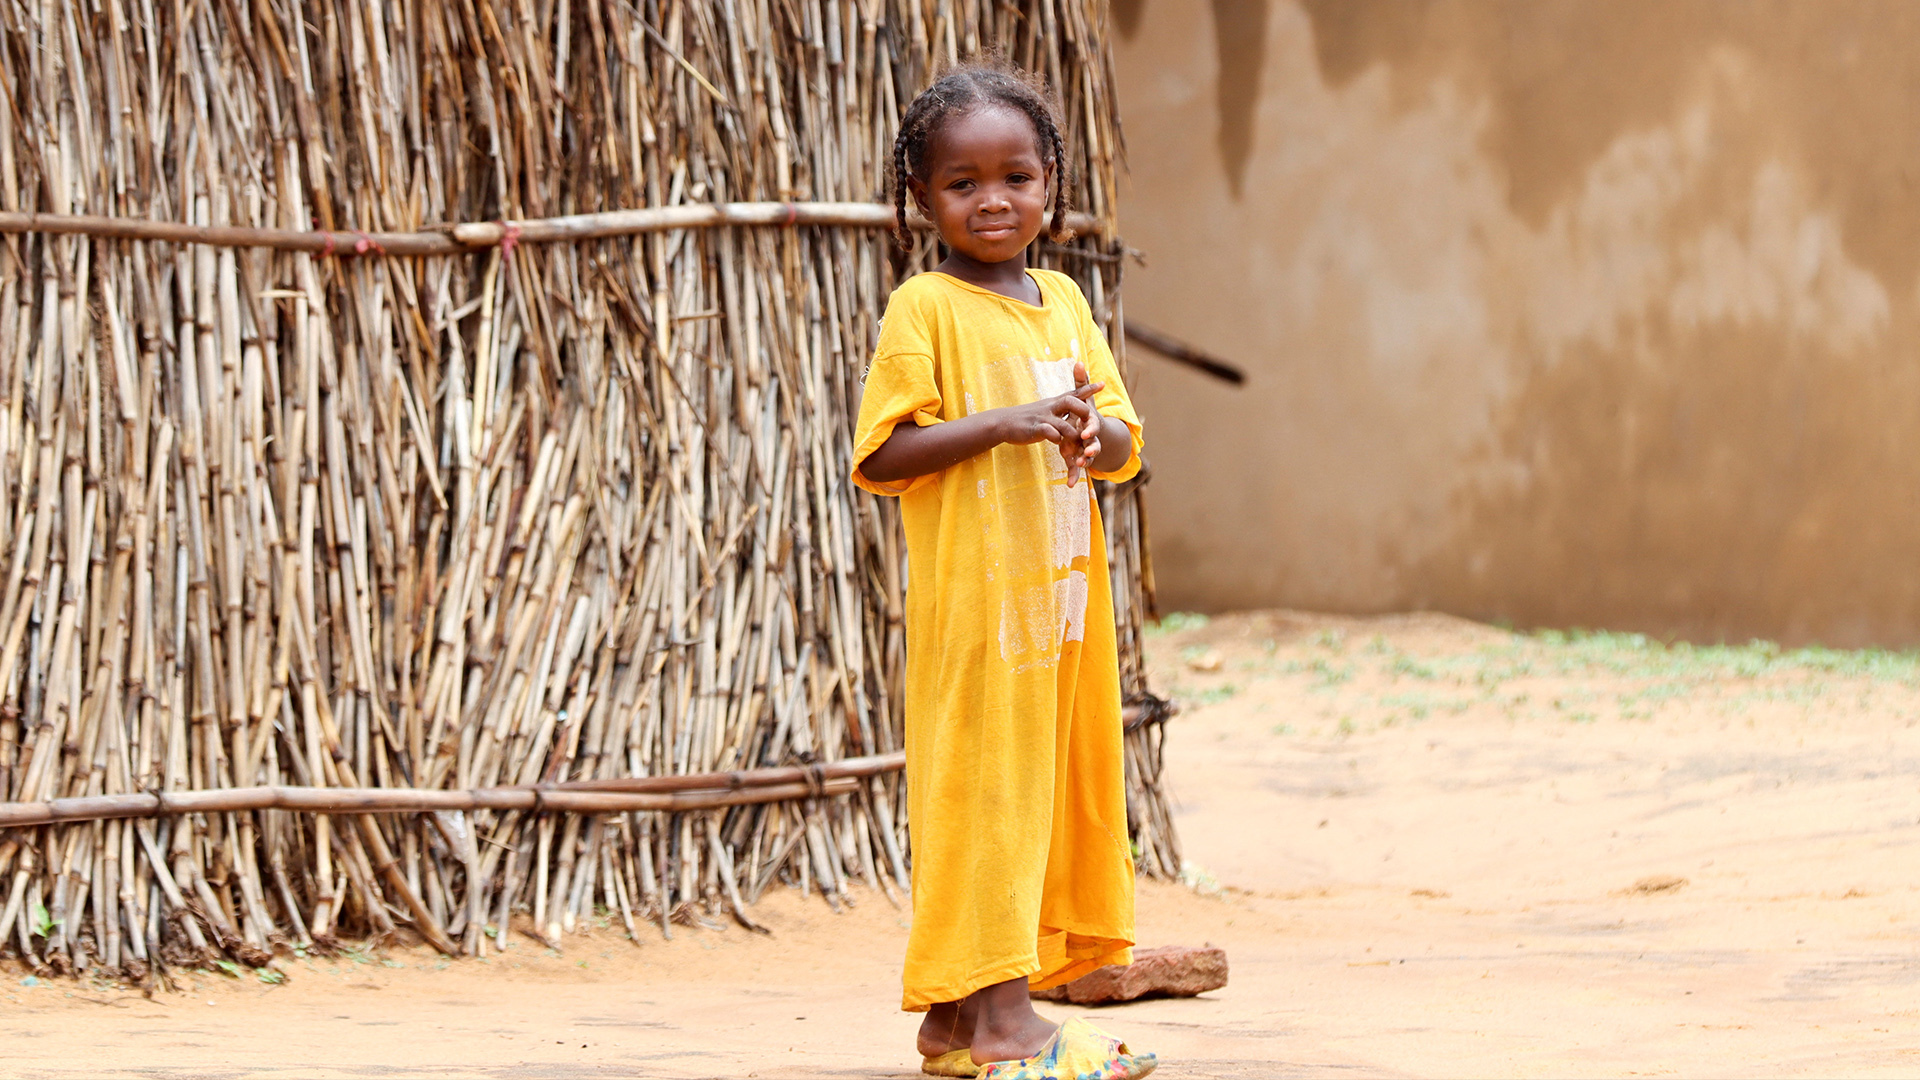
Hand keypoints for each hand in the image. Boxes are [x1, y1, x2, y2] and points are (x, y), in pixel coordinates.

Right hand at [995, 375, 1103, 476]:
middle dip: (1083, 410)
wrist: (1002, 422)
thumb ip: (1059, 407)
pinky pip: (1050, 433)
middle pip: (1071, 401)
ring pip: (1064, 423)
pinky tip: (1058, 443)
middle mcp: (1050, 407)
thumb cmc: (1026, 417)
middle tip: (1090, 418)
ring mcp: (1043, 418)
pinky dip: (1056, 438)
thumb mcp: (1044, 408)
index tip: (1103, 384)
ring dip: (1073, 433)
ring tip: (1079, 440)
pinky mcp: (1035, 429)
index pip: (1074, 392)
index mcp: (1054, 402)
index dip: (1088, 388)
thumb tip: (1072, 402)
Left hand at [1064, 362, 1103, 486]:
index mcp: (1091, 422)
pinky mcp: (1080, 459)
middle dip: (1091, 449)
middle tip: (1086, 454)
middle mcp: (1092, 437)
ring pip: (1087, 458)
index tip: (1084, 433)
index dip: (1090, 429)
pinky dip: (1075, 476)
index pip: (1093, 425)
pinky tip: (1070, 485)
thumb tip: (1077, 361)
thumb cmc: (1084, 413)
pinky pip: (1078, 469)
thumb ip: (1080, 383)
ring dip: (1084, 464)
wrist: (1090, 431)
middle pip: (1093, 444)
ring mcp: (1086, 450)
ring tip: (1077, 468)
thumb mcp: (1082, 398)